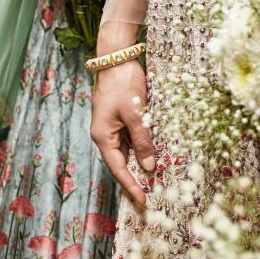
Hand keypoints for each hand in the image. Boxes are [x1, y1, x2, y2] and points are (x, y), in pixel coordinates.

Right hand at [90, 60, 154, 209]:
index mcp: (103, 137)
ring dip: (140, 163)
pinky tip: (155, 153)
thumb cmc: (124, 84)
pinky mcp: (121, 117)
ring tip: (156, 180)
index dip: (131, 185)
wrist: (117, 58)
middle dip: (135, 179)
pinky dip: (143, 147)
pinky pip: (132, 138)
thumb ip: (142, 140)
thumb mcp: (135, 113)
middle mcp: (106, 135)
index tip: (142, 201)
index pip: (118, 168)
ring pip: (128, 151)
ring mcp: (113, 126)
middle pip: (121, 163)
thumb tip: (149, 166)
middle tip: (150, 196)